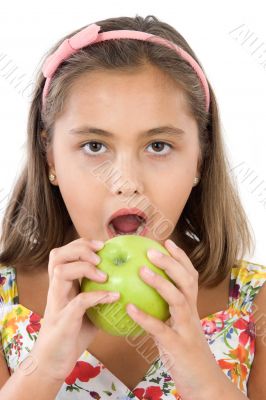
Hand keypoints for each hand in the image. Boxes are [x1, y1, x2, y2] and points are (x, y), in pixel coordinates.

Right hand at [31, 238, 119, 381]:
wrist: (54, 361)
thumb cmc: (73, 332)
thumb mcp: (88, 308)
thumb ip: (99, 294)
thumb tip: (128, 283)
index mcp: (62, 284)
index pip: (64, 253)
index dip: (82, 244)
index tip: (103, 245)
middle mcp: (56, 289)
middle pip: (57, 256)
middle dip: (80, 249)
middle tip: (101, 254)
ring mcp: (57, 303)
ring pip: (61, 272)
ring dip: (84, 268)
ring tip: (104, 275)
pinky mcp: (63, 320)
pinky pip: (79, 302)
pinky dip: (97, 296)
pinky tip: (114, 296)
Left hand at [126, 239, 225, 399]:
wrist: (203, 383)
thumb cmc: (185, 352)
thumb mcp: (177, 327)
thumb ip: (164, 311)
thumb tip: (139, 296)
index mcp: (191, 307)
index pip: (189, 276)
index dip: (180, 257)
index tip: (167, 241)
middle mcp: (191, 314)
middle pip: (186, 281)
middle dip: (171, 263)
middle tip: (151, 250)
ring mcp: (186, 329)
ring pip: (178, 300)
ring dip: (160, 283)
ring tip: (142, 270)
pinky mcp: (178, 346)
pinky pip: (161, 329)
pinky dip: (145, 317)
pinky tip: (129, 308)